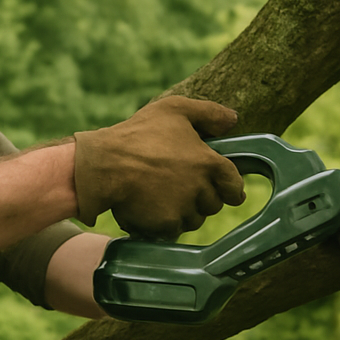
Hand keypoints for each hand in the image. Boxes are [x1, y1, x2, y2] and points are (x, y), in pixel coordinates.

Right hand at [73, 96, 245, 238]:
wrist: (105, 164)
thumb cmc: (139, 133)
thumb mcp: (174, 109)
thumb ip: (208, 113)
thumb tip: (233, 120)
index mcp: (209, 162)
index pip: (234, 184)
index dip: (231, 187)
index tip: (225, 189)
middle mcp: (201, 189)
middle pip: (213, 203)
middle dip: (202, 196)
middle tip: (181, 184)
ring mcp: (183, 209)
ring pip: (194, 219)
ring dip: (185, 211)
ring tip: (164, 195)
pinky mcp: (166, 225)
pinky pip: (174, 230)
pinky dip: (166, 222)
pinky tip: (152, 207)